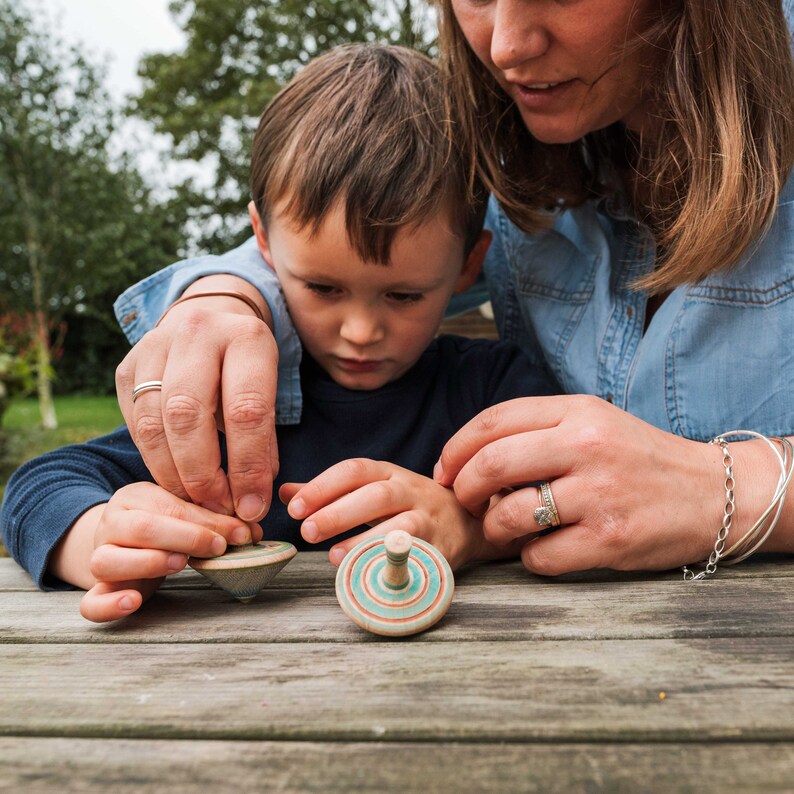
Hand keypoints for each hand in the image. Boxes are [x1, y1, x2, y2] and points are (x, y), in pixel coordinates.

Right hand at [78, 482, 261, 621]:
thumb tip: (251, 533)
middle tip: (217, 548)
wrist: (122, 542)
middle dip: (187, 538)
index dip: (209, 521)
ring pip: (108, 561)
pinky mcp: (97, 589)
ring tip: (180, 563)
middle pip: (140, 529)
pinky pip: (89, 602)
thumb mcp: (186, 515)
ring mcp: (98, 556)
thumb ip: (214, 521)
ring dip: (150, 562)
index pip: (172, 507)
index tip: (241, 533)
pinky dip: (109, 605)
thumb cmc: (164, 525)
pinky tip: (133, 602)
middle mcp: (111, 524)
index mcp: (136, 497)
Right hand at [116, 283, 278, 521]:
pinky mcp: (127, 366)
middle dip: (202, 474)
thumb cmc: (247, 369)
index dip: (247, 466)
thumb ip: (264, 442)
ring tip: (194, 502)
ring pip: (153, 422)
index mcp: (246, 338)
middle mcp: (198, 334)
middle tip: (217, 508)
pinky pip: (135, 423)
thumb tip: (251, 500)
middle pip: (188, 415)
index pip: (246, 410)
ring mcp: (155, 346)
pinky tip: (173, 477)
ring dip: (173, 474)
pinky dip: (154, 459)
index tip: (251, 507)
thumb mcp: (270, 392)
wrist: (210, 320)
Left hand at [280, 459, 511, 570]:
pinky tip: (371, 576)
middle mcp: (410, 490)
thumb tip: (285, 493)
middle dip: (339, 512)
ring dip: (365, 541)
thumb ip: (330, 492)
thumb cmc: (408, 505)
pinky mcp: (442, 548)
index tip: (295, 507)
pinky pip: (419, 557)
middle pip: (376, 495)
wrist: (467, 521)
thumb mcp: (372, 489)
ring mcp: (429, 519)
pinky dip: (395, 566)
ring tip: (332, 557)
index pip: (354, 470)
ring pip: (401, 526)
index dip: (323, 486)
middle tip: (307, 531)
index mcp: (388, 473)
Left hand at [434, 395, 726, 574]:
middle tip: (462, 501)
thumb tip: (470, 460)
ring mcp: (599, 495)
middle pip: (490, 464)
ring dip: (493, 527)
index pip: (493, 421)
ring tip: (505, 527)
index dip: (456, 448)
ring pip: (508, 514)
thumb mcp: (593, 423)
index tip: (444, 471)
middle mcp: (586, 447)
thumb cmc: (640, 459)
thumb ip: (537, 431)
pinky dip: (530, 558)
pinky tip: (545, 549)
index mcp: (577, 413)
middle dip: (461, 488)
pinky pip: (540, 557)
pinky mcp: (610, 540)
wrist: (714, 494)